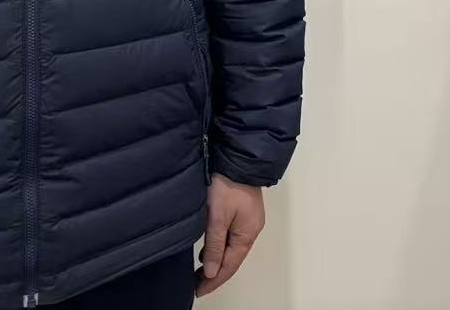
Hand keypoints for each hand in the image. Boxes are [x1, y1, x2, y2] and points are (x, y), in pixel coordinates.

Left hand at [197, 175, 265, 296]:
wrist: (238, 159)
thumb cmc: (228, 185)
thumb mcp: (217, 217)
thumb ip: (215, 246)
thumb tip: (212, 271)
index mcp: (247, 235)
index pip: (229, 266)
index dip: (214, 281)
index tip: (199, 291)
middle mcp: (251, 230)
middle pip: (233, 259)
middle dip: (216, 274)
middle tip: (198, 285)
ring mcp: (248, 221)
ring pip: (232, 248)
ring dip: (218, 260)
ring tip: (200, 271)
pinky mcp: (243, 212)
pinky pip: (232, 237)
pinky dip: (220, 246)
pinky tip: (210, 249)